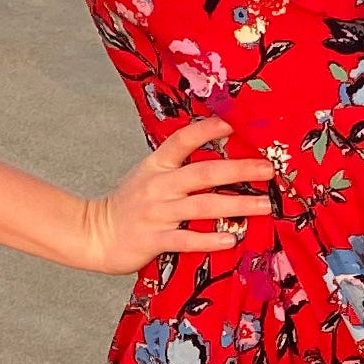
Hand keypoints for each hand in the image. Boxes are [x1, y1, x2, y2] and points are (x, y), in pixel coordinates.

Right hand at [85, 114, 275, 275]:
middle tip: (268, 169)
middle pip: (204, 173)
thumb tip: (218, 152)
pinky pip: (186, 240)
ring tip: (264, 205)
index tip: (233, 123)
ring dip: (236, 205)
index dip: (207, 130)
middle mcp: (158, 185)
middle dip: (239, 170)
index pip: (182, 139)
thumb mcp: (149, 174)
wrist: (94, 234)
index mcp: (157, 164)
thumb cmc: (129, 203)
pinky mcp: (153, 240)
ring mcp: (156, 213)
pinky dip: (209, 239)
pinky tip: (231, 239)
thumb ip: (177, 165)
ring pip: (202, 206)